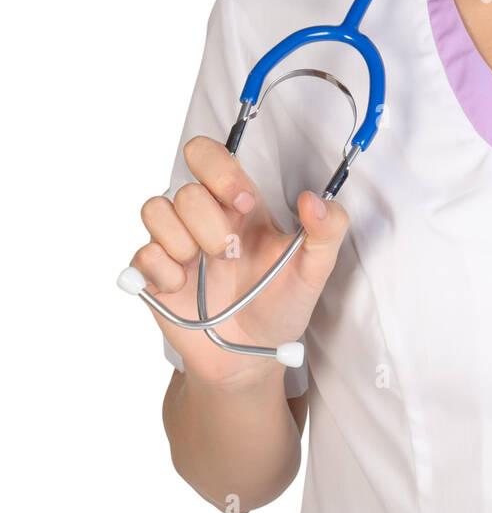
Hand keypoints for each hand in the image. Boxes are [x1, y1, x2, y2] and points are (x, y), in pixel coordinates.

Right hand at [127, 135, 349, 388]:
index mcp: (238, 205)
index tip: (245, 204)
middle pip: (186, 189)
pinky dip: (162, 271)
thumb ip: (328, 230)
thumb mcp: (315, 270)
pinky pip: (142, 254)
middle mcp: (202, 218)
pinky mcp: (153, 275)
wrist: (251, 357)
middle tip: (228, 252)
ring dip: (182, 242)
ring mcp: (175, 244)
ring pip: (155, 210)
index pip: (209, 155)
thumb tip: (313, 199)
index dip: (221, 172)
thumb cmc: (281, 304)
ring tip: (204, 269)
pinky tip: (183, 287)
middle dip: (209, 222)